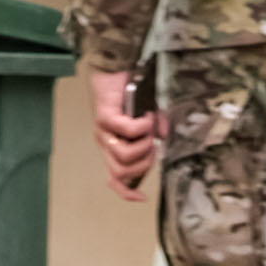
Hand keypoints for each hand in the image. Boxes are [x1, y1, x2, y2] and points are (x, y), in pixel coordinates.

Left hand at [90, 70, 160, 199]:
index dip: (126, 192)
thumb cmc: (128, 92)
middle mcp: (105, 143)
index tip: (142, 197)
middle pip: (122, 173)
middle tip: (153, 146)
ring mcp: (103, 132)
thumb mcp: (147, 116)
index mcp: (113, 148)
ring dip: (143, 146)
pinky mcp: (105, 117)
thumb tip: (162, 137)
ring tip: (149, 130)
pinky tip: (147, 117)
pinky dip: (141, 126)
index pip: (115, 179)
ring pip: (124, 156)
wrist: (114, 68)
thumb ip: (155, 130)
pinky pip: (126, 131)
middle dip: (144, 165)